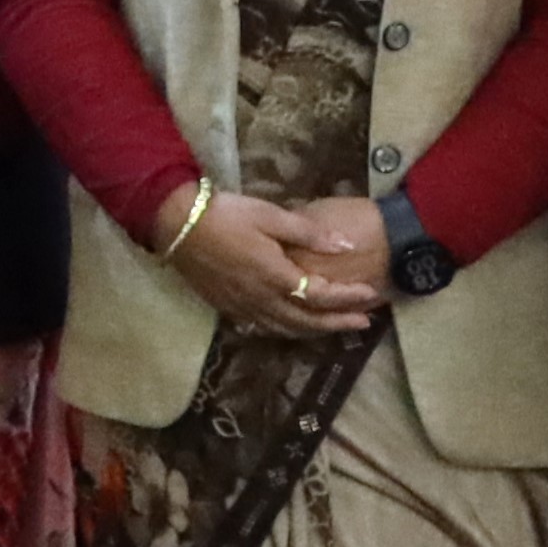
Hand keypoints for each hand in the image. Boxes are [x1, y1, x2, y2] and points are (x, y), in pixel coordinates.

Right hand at [166, 187, 384, 339]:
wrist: (176, 225)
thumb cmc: (226, 215)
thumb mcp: (270, 215)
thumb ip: (309, 233)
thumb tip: (346, 245)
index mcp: (275, 275)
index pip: (320, 295)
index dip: (348, 298)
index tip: (370, 295)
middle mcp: (261, 299)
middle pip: (306, 321)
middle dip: (337, 323)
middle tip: (363, 323)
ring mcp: (242, 307)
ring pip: (285, 329)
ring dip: (314, 331)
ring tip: (335, 329)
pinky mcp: (227, 307)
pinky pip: (263, 327)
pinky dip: (284, 330)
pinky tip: (290, 327)